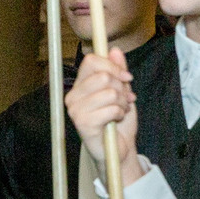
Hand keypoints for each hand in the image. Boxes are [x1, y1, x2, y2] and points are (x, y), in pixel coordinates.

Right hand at [62, 51, 144, 184]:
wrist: (120, 149)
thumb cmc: (118, 121)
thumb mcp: (122, 91)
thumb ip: (117, 71)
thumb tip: (114, 50)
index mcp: (79, 86)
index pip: (91, 61)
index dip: (112, 66)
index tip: (126, 77)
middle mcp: (73, 96)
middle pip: (103, 76)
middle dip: (121, 88)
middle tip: (124, 100)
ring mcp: (76, 110)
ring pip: (110, 92)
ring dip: (122, 103)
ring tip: (120, 111)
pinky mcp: (83, 124)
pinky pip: (111, 108)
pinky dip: (120, 114)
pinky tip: (116, 120)